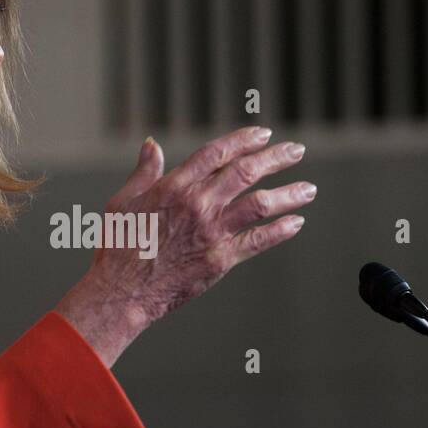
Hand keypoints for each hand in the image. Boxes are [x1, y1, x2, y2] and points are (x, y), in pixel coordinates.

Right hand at [55, 127, 313, 365]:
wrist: (122, 292)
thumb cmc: (118, 247)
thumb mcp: (123, 201)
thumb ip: (144, 172)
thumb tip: (152, 144)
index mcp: (174, 186)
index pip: (217, 153)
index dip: (243, 140)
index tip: (264, 135)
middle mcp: (197, 203)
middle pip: (245, 171)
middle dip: (276, 158)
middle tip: (297, 151)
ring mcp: (211, 231)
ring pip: (260, 203)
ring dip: (288, 193)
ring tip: (309, 189)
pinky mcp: (220, 259)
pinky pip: (258, 241)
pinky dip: (280, 230)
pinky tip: (296, 223)